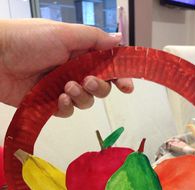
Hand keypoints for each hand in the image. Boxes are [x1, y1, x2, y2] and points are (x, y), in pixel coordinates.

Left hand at [0, 19, 133, 116]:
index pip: (108, 67)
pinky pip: (68, 111)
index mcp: (81, 53)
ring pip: (86, 102)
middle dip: (99, 87)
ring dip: (81, 96)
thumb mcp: (64, 33)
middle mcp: (75, 71)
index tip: (127, 87)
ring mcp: (63, 88)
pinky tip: (58, 98)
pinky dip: (66, 106)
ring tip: (66, 87)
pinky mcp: (50, 103)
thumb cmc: (28, 40)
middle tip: (87, 80)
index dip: (120, 77)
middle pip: (101, 88)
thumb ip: (94, 39)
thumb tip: (119, 40)